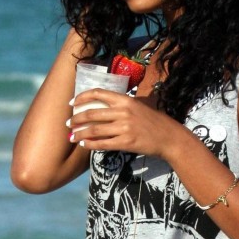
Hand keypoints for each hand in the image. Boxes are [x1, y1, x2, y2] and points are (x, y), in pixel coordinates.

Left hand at [67, 88, 181, 158]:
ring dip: (80, 134)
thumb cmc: (153, 121)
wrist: (169, 137)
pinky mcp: (126, 142)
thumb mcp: (138, 106)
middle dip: (76, 119)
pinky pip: (103, 144)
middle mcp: (123, 112)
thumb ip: (121, 105)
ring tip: (72, 137)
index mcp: (125, 100)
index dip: (82, 97)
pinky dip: (91, 145)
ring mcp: (124, 128)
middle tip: (68, 123)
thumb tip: (100, 107)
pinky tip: (85, 145)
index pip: (98, 94)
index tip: (72, 104)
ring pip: (94, 130)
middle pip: (92, 114)